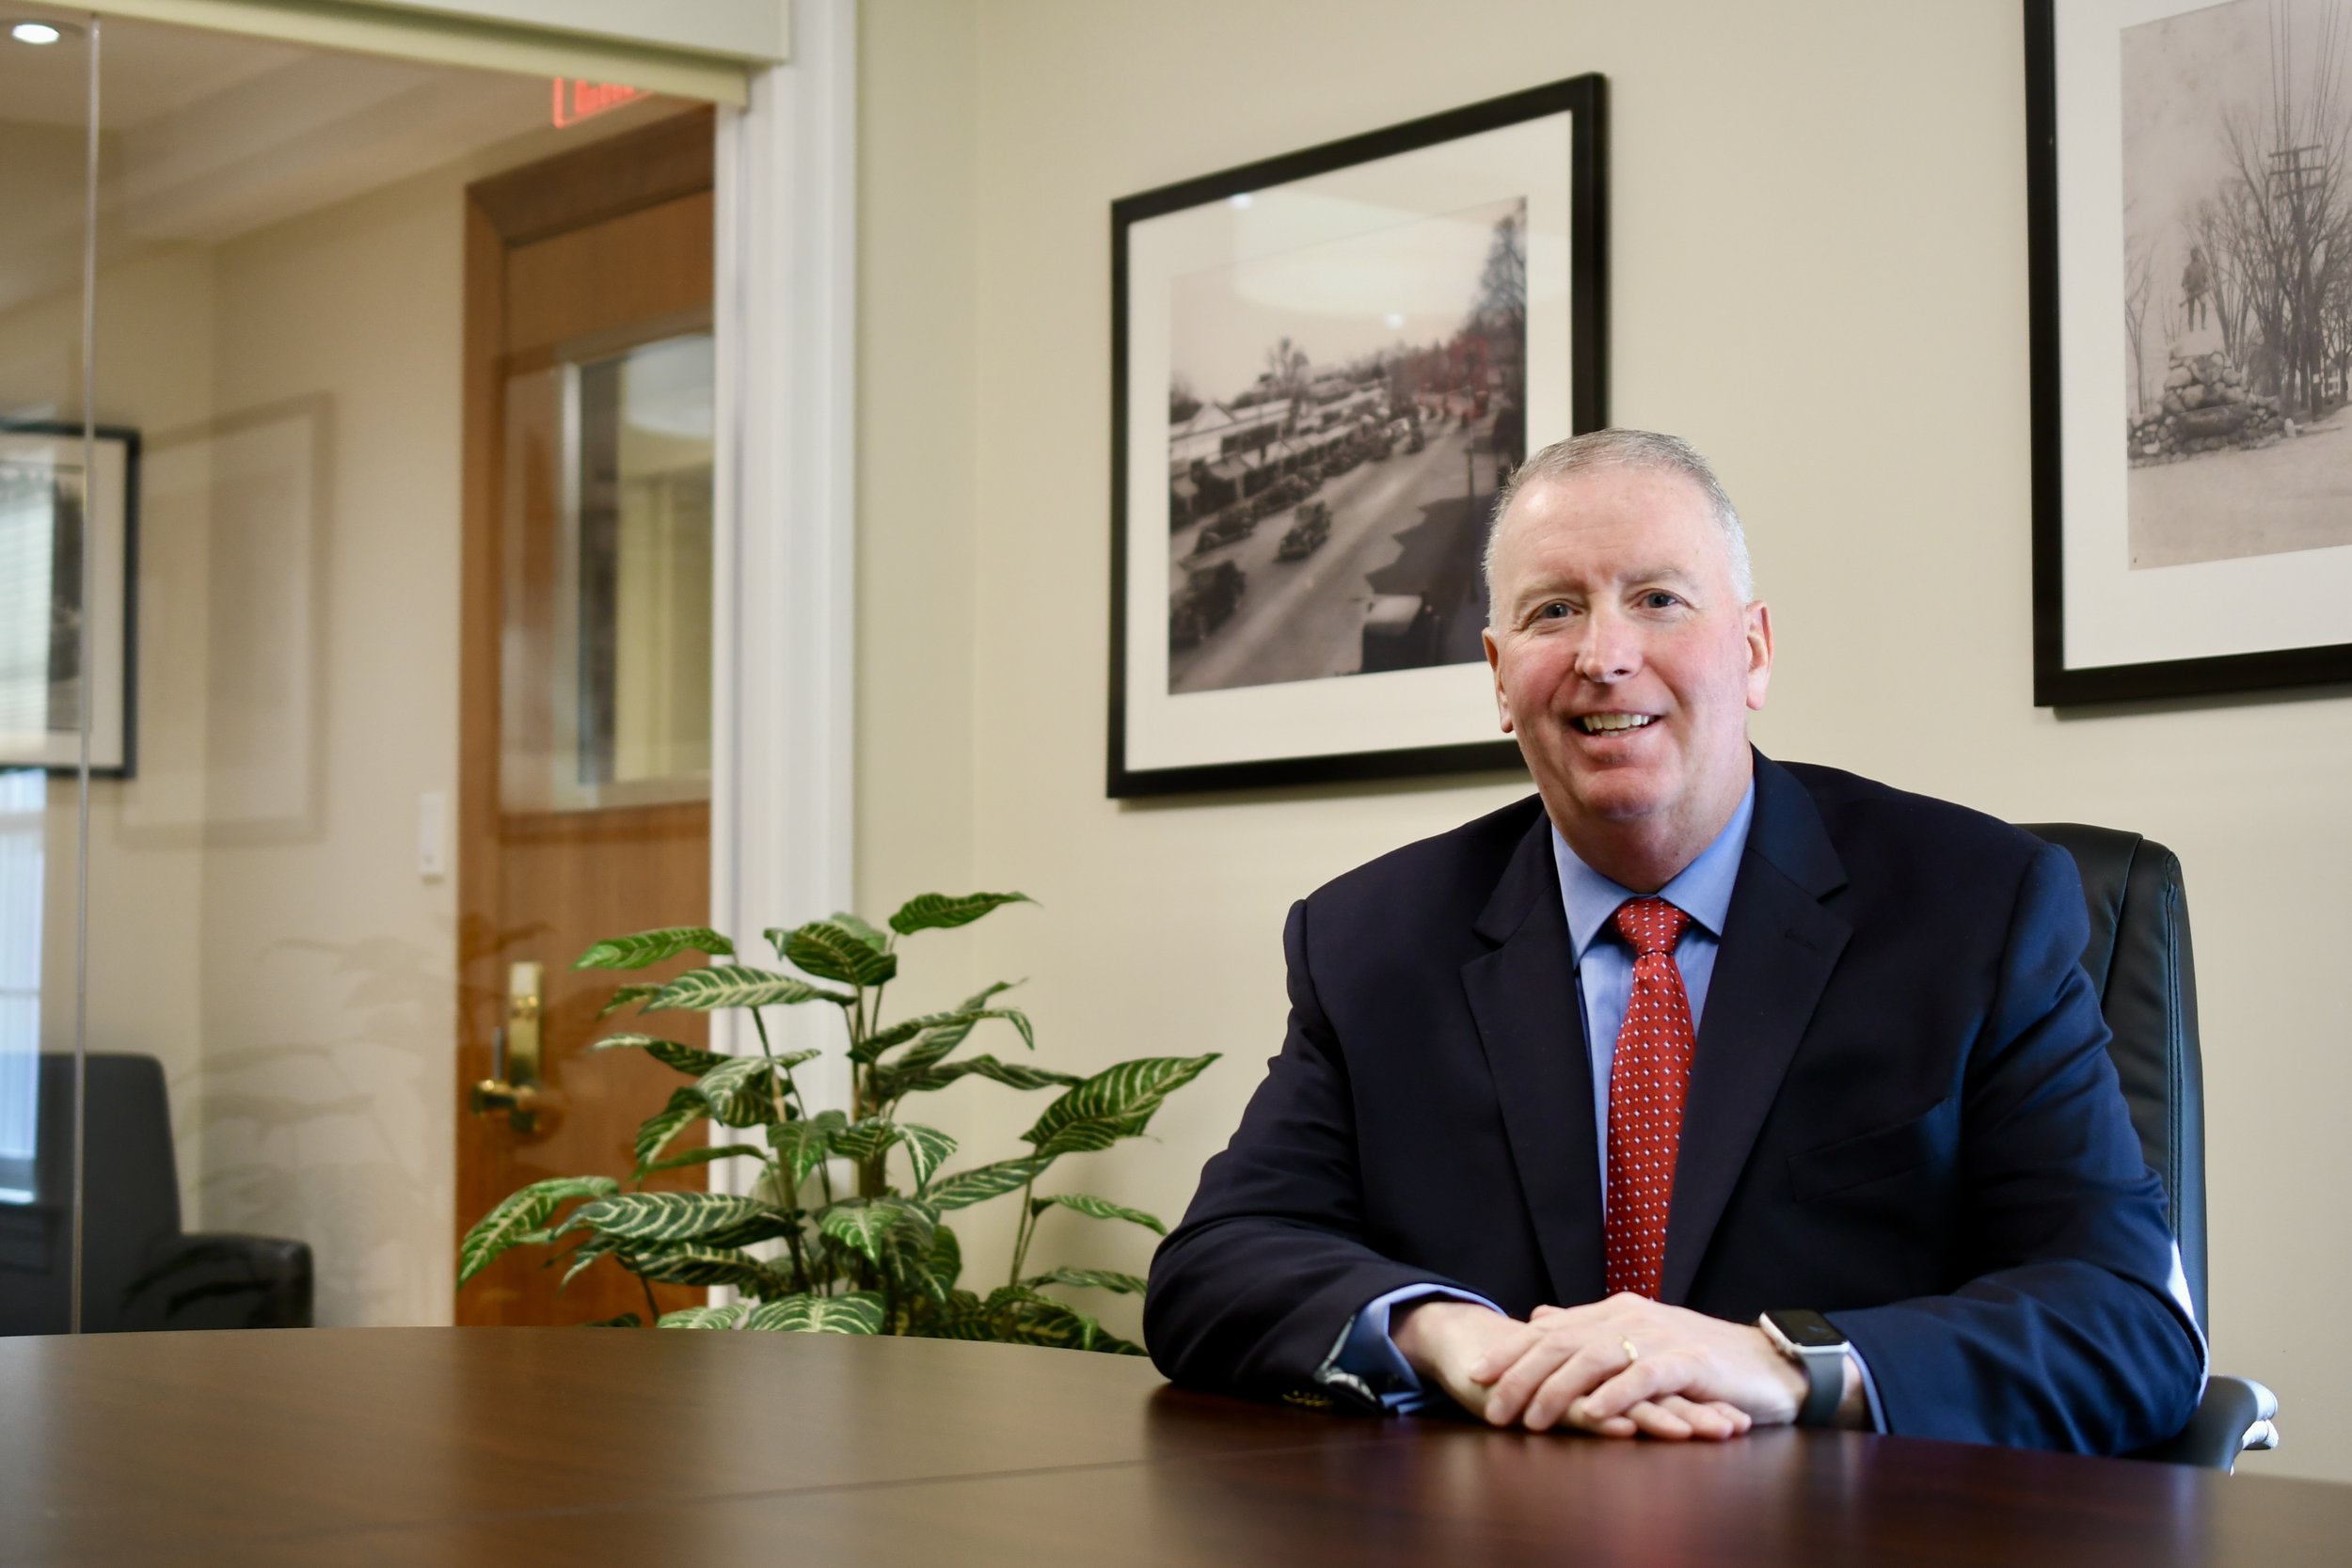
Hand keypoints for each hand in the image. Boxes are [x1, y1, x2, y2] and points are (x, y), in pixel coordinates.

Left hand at [1468, 1293, 1817, 1437]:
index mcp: (1617, 1312)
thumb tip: (1540, 1318)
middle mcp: (1632, 1318)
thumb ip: (1590, 1329)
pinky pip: (1644, 1377)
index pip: (1553, 1330)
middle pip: (1564, 1343)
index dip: (1512, 1351)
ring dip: (1559, 1390)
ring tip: (1532, 1420)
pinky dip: (1616, 1395)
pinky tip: (1594, 1413)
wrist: (1770, 1363)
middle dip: (1522, 1375)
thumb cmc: (1703, 1359)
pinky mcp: (1689, 1364)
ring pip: (1595, 1359)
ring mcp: (1660, 1338)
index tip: (1476, 1375)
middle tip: (1492, 1406)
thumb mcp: (1640, 1338)